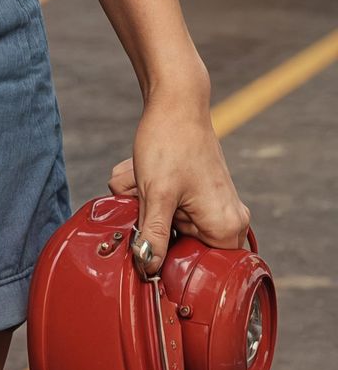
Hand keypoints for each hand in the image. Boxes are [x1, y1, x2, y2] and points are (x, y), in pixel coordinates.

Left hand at [108, 87, 252, 276]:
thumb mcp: (156, 194)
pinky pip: (168, 203)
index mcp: (226, 228)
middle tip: (139, 191)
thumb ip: (153, 236)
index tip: (145, 237)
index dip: (166, 256)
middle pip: (179, 242)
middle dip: (149, 218)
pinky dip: (150, 189)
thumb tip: (148, 270)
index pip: (198, 267)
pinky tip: (140, 169)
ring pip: (168, 220)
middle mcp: (229, 219)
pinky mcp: (201, 191)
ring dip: (144, 200)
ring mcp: (216, 204)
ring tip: (138, 175)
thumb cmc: (170, 142)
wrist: (175, 99)